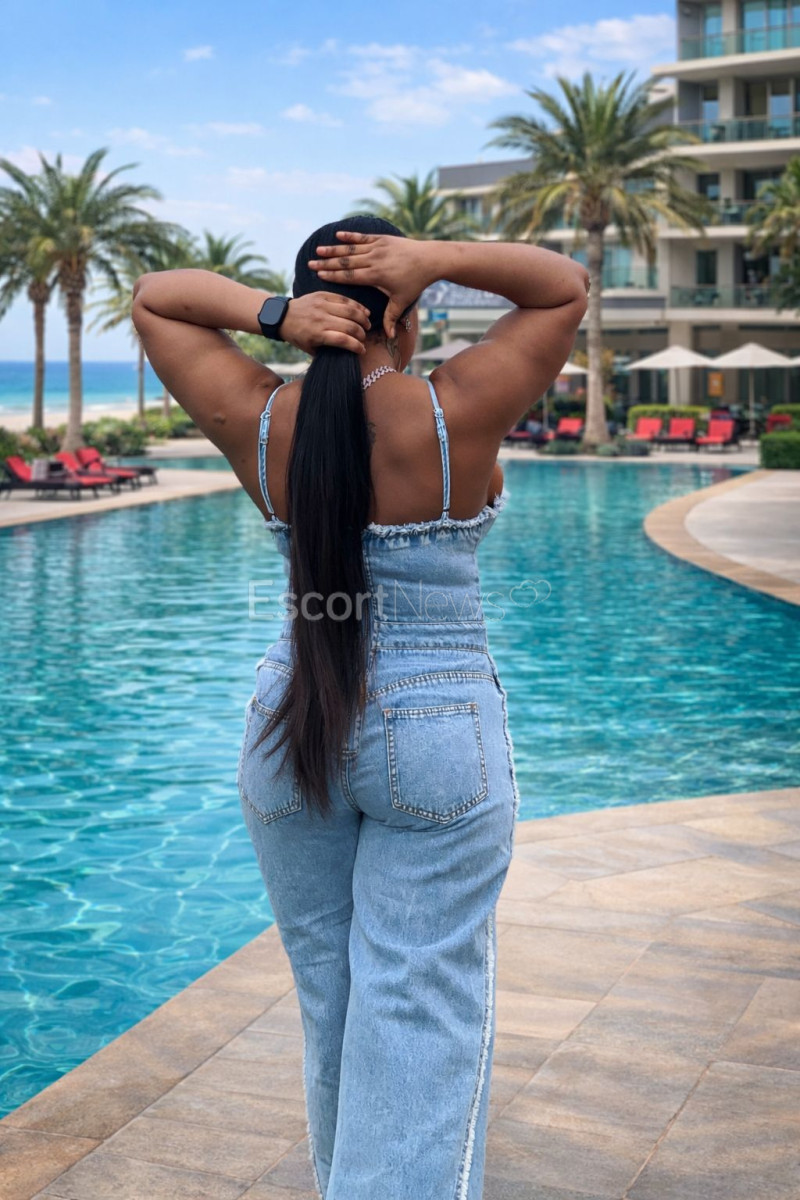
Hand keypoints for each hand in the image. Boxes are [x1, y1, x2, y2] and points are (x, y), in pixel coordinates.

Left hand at [278, 291, 371, 354]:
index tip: (362, 350)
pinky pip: (344, 299)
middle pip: (350, 326)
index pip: (343, 340)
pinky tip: (364, 312)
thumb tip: (346, 353)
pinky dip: (357, 306)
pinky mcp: (323, 295)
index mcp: (317, 334)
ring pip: (350, 311)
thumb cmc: (297, 335)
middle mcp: (321, 319)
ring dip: (362, 319)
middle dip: (361, 334)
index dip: (356, 346)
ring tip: (367, 325)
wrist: (282, 315)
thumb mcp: (309, 348)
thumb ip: (326, 351)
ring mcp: (322, 305)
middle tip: (364, 338)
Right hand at [307, 231, 434, 338]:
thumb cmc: (416, 282)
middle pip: (346, 262)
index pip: (349, 276)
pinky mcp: (382, 239)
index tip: (319, 276)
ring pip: (351, 248)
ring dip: (334, 249)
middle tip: (311, 263)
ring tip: (319, 250)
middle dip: (327, 263)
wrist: (430, 259)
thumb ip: (391, 317)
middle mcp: (374, 259)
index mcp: (376, 276)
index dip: (333, 276)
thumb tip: (387, 337)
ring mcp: (378, 247)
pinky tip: (338, 235)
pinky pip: (362, 237)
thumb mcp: (402, 301)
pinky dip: (350, 236)